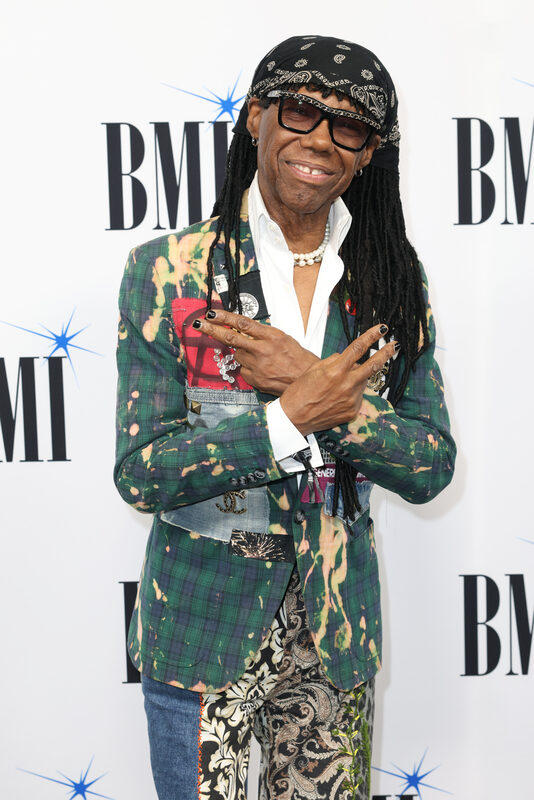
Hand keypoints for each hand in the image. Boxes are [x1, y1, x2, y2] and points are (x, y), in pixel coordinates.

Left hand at [194, 309, 318, 394]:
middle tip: (199, 324)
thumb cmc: (298, 358)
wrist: (306, 380)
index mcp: (271, 336)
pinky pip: (244, 370)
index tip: (211, 313)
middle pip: (230, 338)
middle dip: (211, 330)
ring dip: (242, 353)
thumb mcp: (283, 339)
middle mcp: (262, 350)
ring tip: (260, 357)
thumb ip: (262, 334)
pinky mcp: (254, 379)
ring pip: (238, 355)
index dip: (224, 317)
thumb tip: (243, 330)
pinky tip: (262, 369)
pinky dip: (249, 367)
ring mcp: (257, 366)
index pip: (242, 323)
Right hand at [279, 324, 397, 435]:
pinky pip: (357, 396)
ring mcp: (351, 399)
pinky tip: (336, 397)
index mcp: (336, 371)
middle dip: (386, 354)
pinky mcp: (352, 411)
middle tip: (394, 346)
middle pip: (373, 365)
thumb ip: (334, 361)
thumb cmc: (299, 393)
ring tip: (338, 384)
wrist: (294, 418)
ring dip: (357, 378)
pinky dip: (350, 393)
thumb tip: (348, 357)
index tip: (382, 329)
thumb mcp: (314, 369)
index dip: (372, 336)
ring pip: (362, 382)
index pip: (358, 348)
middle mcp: (346, 385)